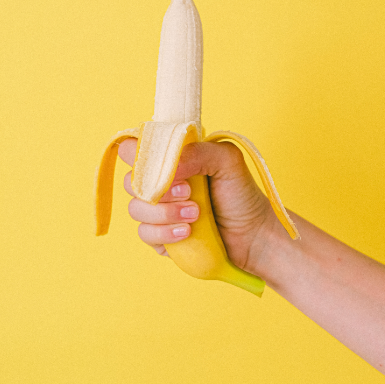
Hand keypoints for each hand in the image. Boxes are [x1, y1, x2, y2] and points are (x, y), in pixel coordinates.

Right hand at [119, 138, 278, 273]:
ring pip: (136, 209)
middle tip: (188, 193)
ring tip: (195, 216)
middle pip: (131, 182)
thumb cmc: (241, 195)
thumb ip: (198, 152)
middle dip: (158, 190)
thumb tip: (168, 168)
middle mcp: (159, 184)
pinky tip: (187, 233)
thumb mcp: (227, 161)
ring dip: (165, 213)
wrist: (254, 236)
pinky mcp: (159, 236)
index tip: (158, 165)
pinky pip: (144, 234)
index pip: (133, 149)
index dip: (136, 154)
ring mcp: (157, 211)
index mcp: (170, 160)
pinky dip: (164, 233)